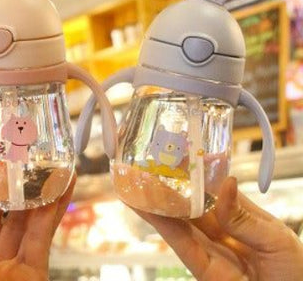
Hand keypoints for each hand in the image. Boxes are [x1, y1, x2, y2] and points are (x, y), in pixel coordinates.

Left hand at [0, 164, 74, 280]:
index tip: (2, 162)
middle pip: (10, 213)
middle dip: (22, 187)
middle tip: (32, 160)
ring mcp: (17, 262)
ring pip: (32, 220)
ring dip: (45, 193)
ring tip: (54, 166)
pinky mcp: (39, 269)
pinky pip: (46, 234)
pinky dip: (56, 210)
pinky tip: (64, 188)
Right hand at [135, 177, 302, 280]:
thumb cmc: (295, 273)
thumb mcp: (277, 239)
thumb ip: (245, 216)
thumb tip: (226, 183)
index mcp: (239, 213)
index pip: (211, 185)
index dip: (191, 169)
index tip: (174, 151)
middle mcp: (218, 226)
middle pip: (187, 199)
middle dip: (165, 181)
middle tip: (142, 162)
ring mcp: (207, 245)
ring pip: (175, 217)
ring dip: (153, 198)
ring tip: (132, 178)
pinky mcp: (199, 267)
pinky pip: (177, 241)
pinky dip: (157, 222)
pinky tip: (141, 205)